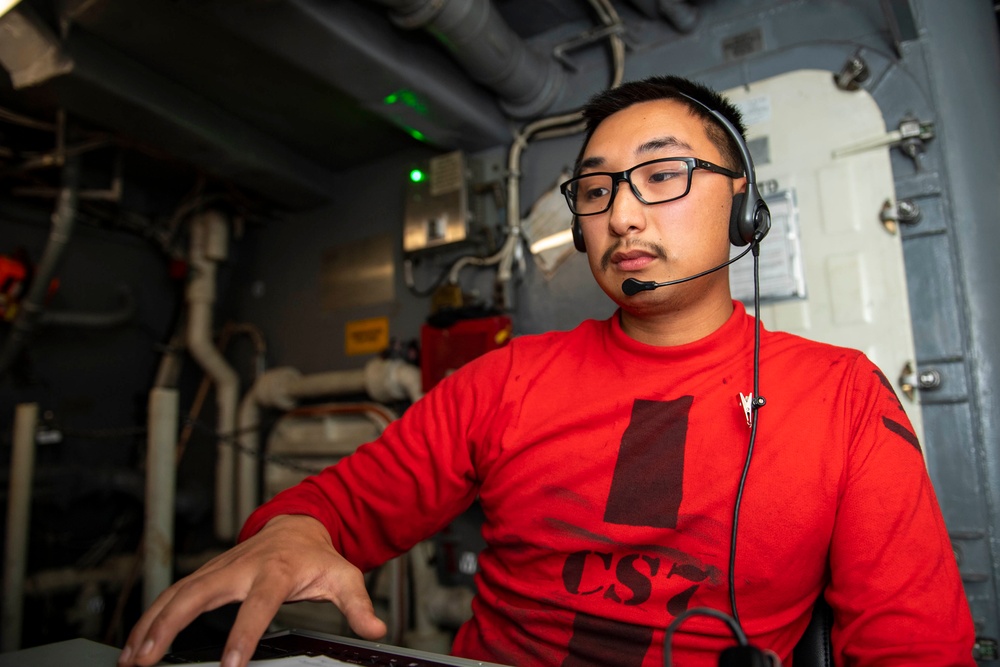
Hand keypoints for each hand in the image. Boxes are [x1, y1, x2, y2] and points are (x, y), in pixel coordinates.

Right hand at [117, 514, 386, 666]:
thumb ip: (357, 604)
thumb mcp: (344, 576)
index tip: (230, 663)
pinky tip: (136, 642)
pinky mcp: (206, 573)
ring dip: (150, 624)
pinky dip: (150, 616)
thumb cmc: (317, 556)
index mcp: (276, 569)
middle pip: (199, 593)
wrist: (298, 525)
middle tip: (148, 658)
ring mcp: (219, 568)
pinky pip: (173, 594)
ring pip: (177, 593)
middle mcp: (241, 566)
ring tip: (131, 657)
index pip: (258, 603)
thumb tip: (376, 627)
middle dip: (170, 625)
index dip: (244, 632)